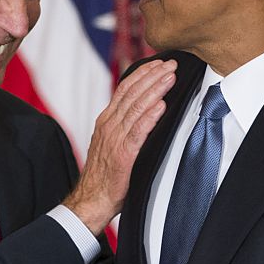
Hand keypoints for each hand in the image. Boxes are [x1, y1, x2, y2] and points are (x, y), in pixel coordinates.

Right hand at [65, 58, 176, 233]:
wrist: (92, 200)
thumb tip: (148, 111)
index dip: (143, 74)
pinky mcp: (123, 154)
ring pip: (136, 107)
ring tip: (170, 77)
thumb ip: (126, 127)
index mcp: (106, 121)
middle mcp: (109, 125)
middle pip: (132, 93)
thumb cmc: (107, 175)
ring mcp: (115, 138)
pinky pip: (138, 131)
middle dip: (153, 76)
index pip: (125, 89)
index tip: (159, 64)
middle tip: (171, 63)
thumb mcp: (114, 143)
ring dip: (155, 89)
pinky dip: (150, 117)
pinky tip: (161, 106)